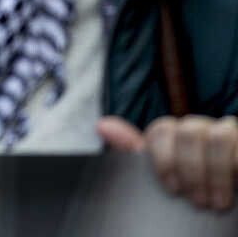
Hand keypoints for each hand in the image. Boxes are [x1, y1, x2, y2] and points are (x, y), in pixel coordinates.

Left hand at [100, 114, 237, 211]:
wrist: (229, 195)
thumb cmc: (195, 183)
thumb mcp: (166, 171)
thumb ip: (137, 151)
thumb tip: (102, 125)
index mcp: (178, 133)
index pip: (162, 129)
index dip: (163, 160)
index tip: (172, 189)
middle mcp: (202, 127)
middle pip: (188, 132)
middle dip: (191, 170)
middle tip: (197, 201)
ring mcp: (227, 132)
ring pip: (218, 136)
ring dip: (216, 173)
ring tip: (216, 202)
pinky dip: (235, 167)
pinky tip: (235, 189)